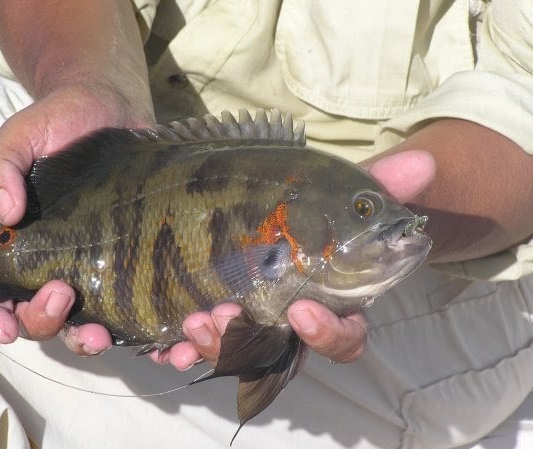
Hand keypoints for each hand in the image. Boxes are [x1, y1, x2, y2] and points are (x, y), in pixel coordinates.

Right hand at [0, 1, 153, 353]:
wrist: (113, 105)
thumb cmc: (60, 122)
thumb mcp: (21, 138)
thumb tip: (5, 212)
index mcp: (23, 245)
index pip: (1, 294)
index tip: (6, 323)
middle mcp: (60, 262)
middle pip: (45, 316)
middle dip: (47, 322)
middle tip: (62, 295)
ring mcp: (101, 264)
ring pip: (90, 319)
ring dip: (91, 338)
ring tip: (103, 334)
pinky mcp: (138, 258)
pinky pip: (139, 301)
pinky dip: (144, 326)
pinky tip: (156, 331)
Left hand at [152, 150, 436, 369]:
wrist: (277, 207)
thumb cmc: (320, 212)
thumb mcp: (344, 195)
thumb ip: (380, 184)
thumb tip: (425, 162)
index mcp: (331, 304)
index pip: (342, 337)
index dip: (327, 334)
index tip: (303, 311)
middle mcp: (288, 323)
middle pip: (276, 355)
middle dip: (247, 344)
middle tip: (221, 316)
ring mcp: (247, 323)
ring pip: (230, 353)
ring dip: (208, 346)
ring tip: (188, 322)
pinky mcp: (211, 315)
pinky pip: (194, 342)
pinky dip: (176, 345)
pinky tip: (156, 339)